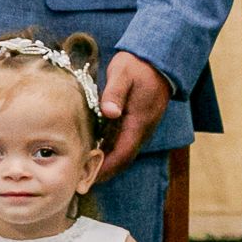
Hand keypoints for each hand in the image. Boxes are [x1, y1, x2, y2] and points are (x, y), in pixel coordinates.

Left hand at [97, 51, 171, 179]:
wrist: (157, 59)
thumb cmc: (137, 66)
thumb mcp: (122, 75)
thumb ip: (115, 93)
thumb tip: (109, 113)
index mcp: (139, 122)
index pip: (124, 153)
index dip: (108, 168)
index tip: (92, 179)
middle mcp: (142, 128)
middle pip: (124, 157)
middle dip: (106, 171)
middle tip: (84, 182)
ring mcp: (141, 125)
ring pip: (124, 150)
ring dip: (108, 163)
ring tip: (86, 171)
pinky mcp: (137, 120)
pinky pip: (124, 141)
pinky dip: (111, 150)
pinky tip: (96, 151)